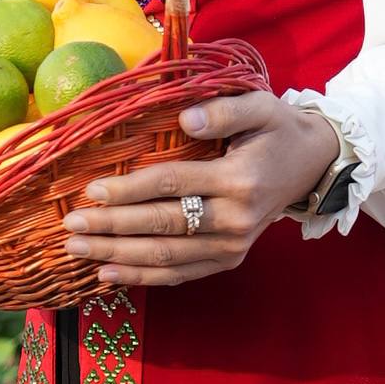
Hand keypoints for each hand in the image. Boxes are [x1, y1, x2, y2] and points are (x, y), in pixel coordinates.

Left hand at [61, 92, 341, 286]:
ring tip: (78, 252)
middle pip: (162, 226)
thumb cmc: (278, 130)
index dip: (130, 189)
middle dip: (112, 228)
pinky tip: (109, 275)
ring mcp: (232, 246)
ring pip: (166, 256)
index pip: (172, 185)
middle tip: (72, 227)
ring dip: (117, 257)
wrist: (312, 165)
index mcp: (240, 180)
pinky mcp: (228, 260)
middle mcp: (236, 220)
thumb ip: (223, 111)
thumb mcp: (261, 107)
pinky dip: (142, 277)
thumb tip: (185, 120)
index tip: (91, 190)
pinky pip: (179, 273)